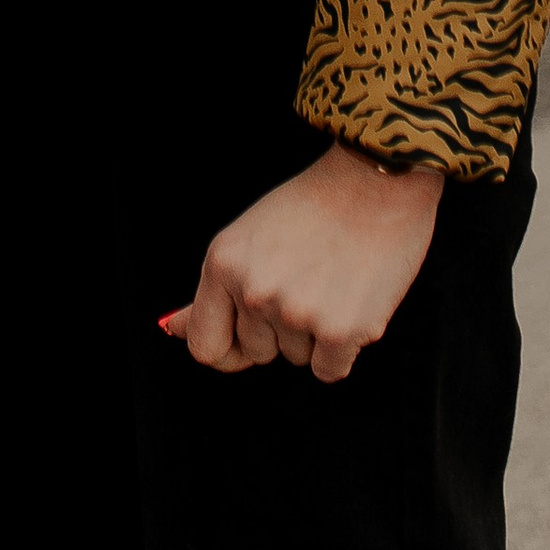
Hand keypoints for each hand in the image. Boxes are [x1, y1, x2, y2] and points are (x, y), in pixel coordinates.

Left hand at [161, 146, 442, 382]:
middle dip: (281, 328)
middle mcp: (253, 291)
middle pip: (258, 352)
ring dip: (316, 332)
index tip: (249, 337)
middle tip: (307, 276)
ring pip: (298, 358)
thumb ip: (215, 290)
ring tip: (333, 277)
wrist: (377, 179)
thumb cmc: (315, 205)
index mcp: (223, 263)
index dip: (229, 347)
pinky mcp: (339, 331)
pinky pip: (331, 370)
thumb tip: (172, 328)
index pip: (205, 346)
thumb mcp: (249, 237)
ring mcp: (295, 313)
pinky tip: (353, 299)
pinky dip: (345, 347)